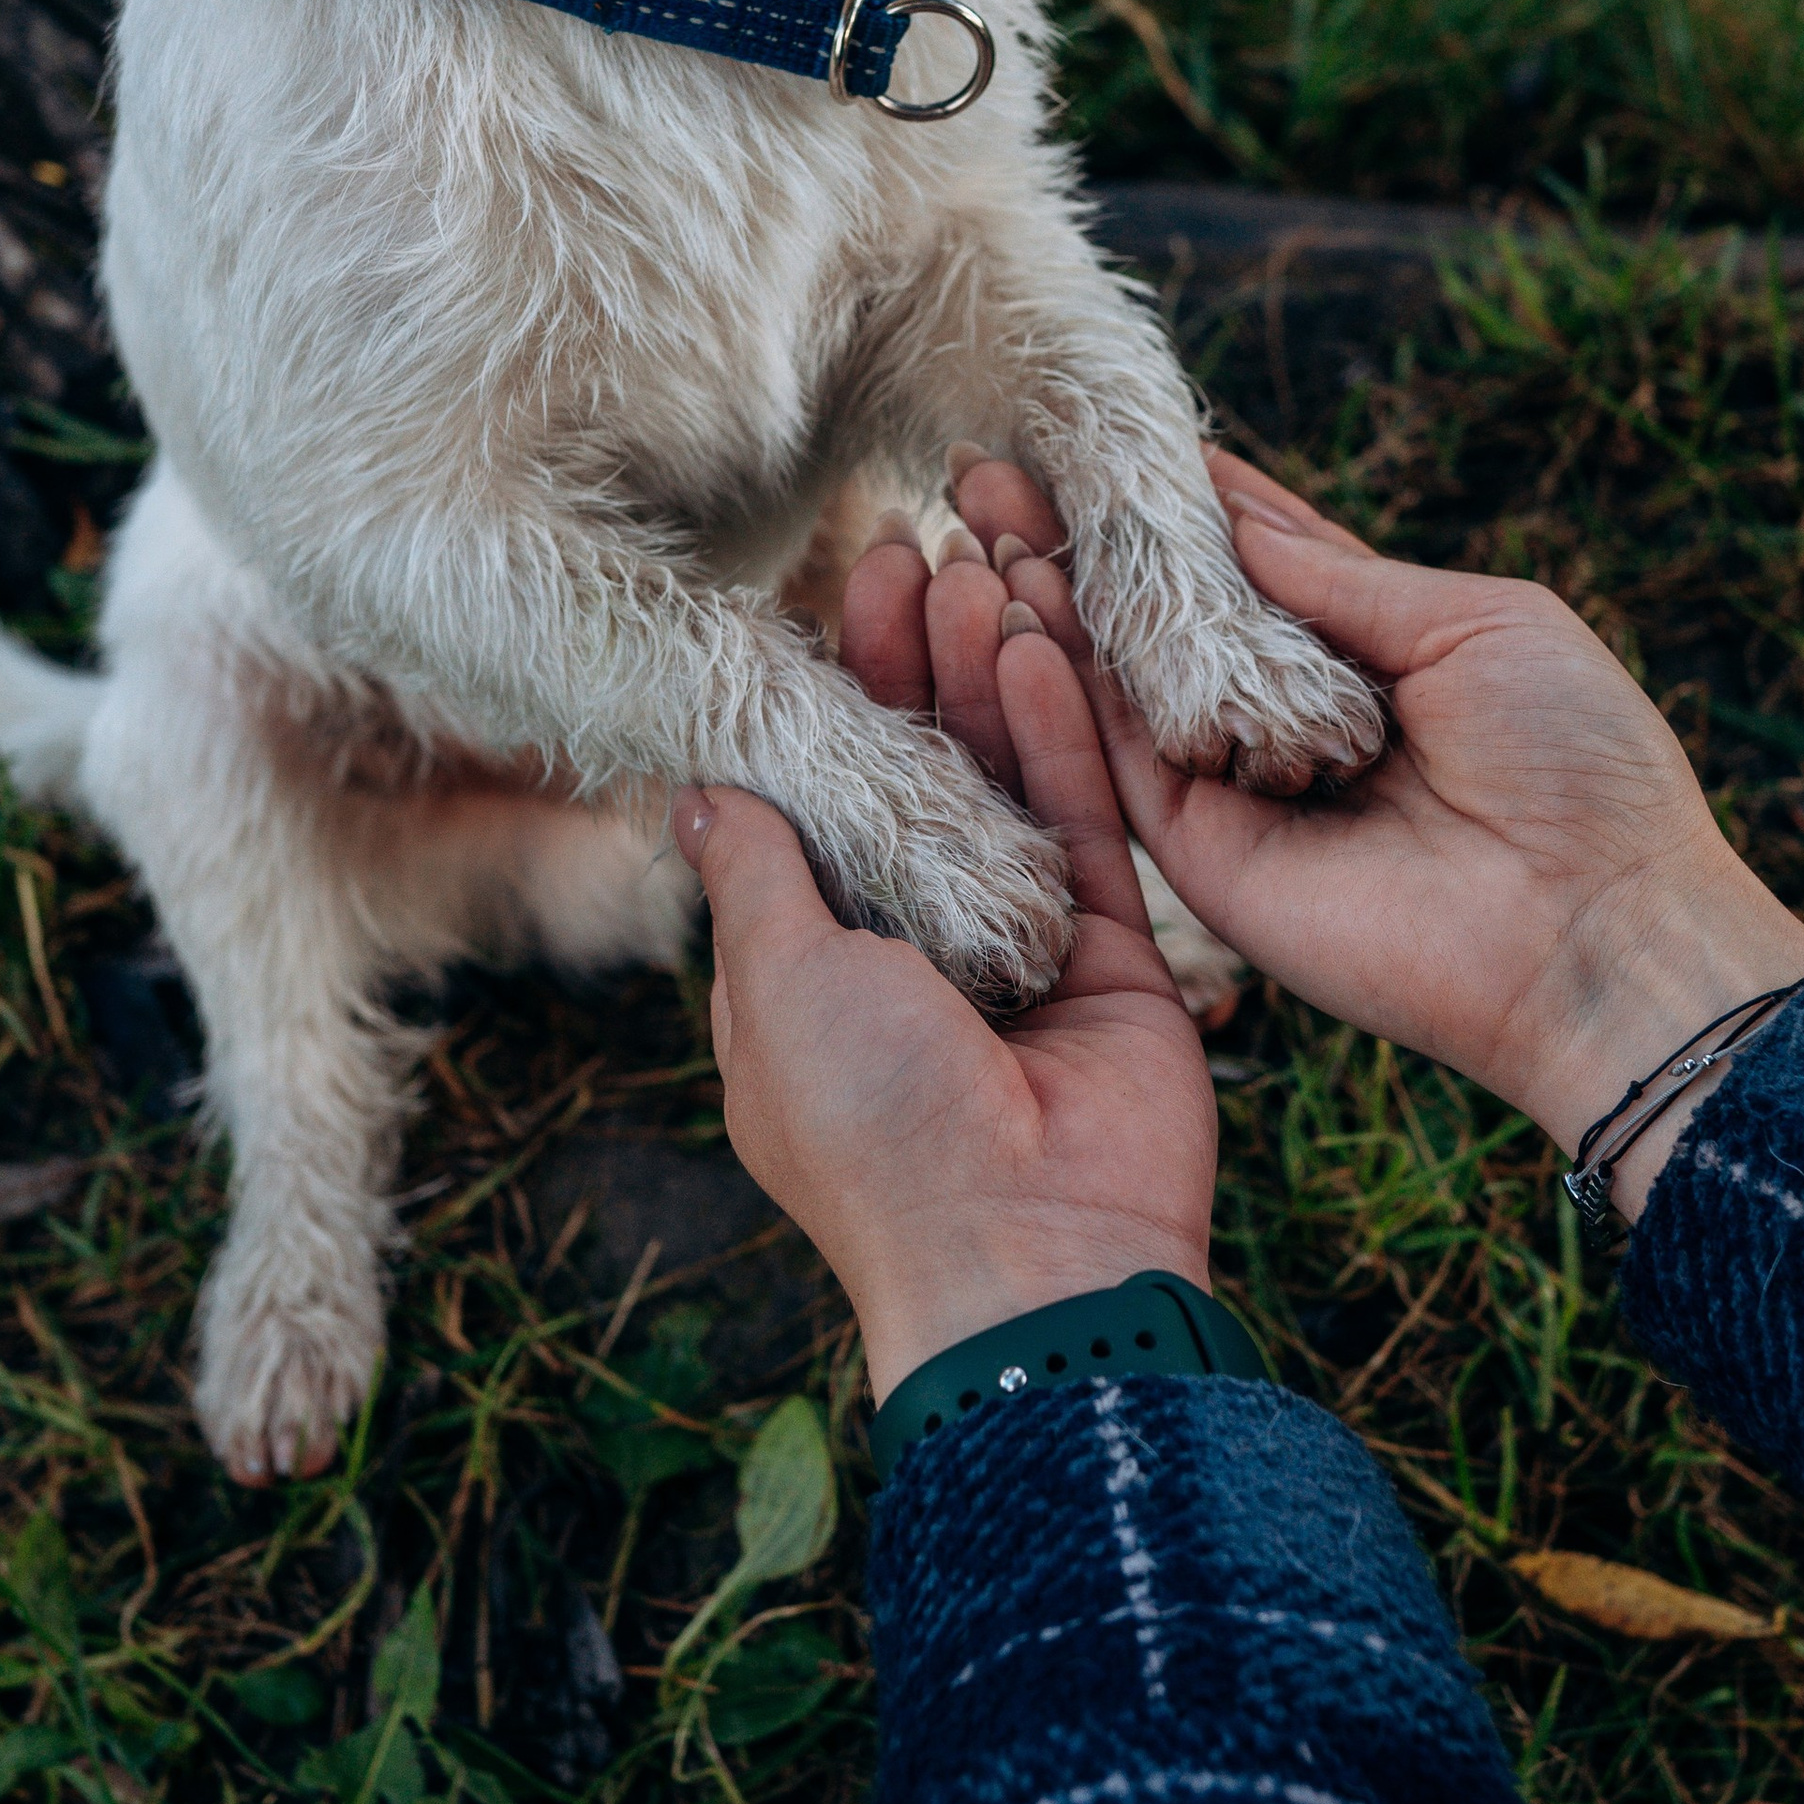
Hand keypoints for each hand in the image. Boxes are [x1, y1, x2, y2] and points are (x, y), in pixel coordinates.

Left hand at [673, 519, 1216, 1396]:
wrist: (1032, 1259)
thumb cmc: (877, 1135)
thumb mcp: (781, 991)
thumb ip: (756, 877)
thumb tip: (694, 784)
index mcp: (812, 978)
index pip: (810, 807)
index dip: (817, 701)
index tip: (817, 592)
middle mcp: (913, 953)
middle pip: (910, 774)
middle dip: (903, 662)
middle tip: (903, 543)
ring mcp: (1017, 947)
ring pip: (1000, 779)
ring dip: (982, 672)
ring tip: (972, 557)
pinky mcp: (1110, 950)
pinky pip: (1081, 819)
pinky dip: (1060, 729)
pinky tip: (1037, 634)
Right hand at [943, 451, 1803, 1220]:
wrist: (1598, 930)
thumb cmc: (1578, 762)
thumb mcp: (1476, 621)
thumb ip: (1338, 577)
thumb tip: (1226, 513)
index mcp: (1367, 646)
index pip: (1244, 552)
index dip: (1168, 493)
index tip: (1083, 427)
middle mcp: (1287, 712)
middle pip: (1161, 608)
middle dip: (1076, 535)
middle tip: (984, 466)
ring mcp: (1241, 785)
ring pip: (1118, 678)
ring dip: (1045, 597)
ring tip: (972, 516)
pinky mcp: (1207, 859)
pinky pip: (1117, 762)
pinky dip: (1059, 688)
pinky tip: (1012, 605)